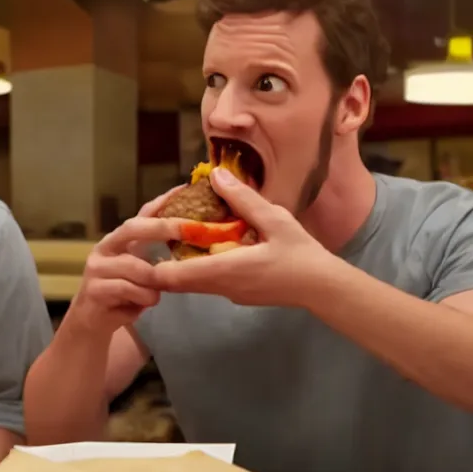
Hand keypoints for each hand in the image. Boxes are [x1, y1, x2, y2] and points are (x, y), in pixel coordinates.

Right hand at [64, 186, 185, 336]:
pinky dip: (143, 298)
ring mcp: (97, 267)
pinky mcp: (94, 289)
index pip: (142, 214)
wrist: (92, 323)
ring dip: (154, 281)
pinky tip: (143, 304)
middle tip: (190, 230)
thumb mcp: (144, 274)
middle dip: (164, 227)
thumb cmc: (123, 296)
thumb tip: (193, 245)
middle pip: (133, 228)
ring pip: (136, 266)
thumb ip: (159, 258)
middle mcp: (106, 247)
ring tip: (156, 293)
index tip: (185, 189)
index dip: (163, 202)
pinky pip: (129, 289)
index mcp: (120, 240)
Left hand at [152, 167, 340, 306]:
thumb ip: (243, 199)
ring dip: (179, 263)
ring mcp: (228, 294)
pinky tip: (206, 246)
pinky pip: (207, 283)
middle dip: (161, 262)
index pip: (172, 276)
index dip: (152, 263)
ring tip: (178, 235)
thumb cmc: (301, 253)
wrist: (324, 288)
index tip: (148, 241)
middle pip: (175, 282)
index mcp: (224, 270)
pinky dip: (197, 268)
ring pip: (190, 284)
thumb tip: (215, 175)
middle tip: (157, 235)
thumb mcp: (275, 219)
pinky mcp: (237, 295)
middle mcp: (220, 287)